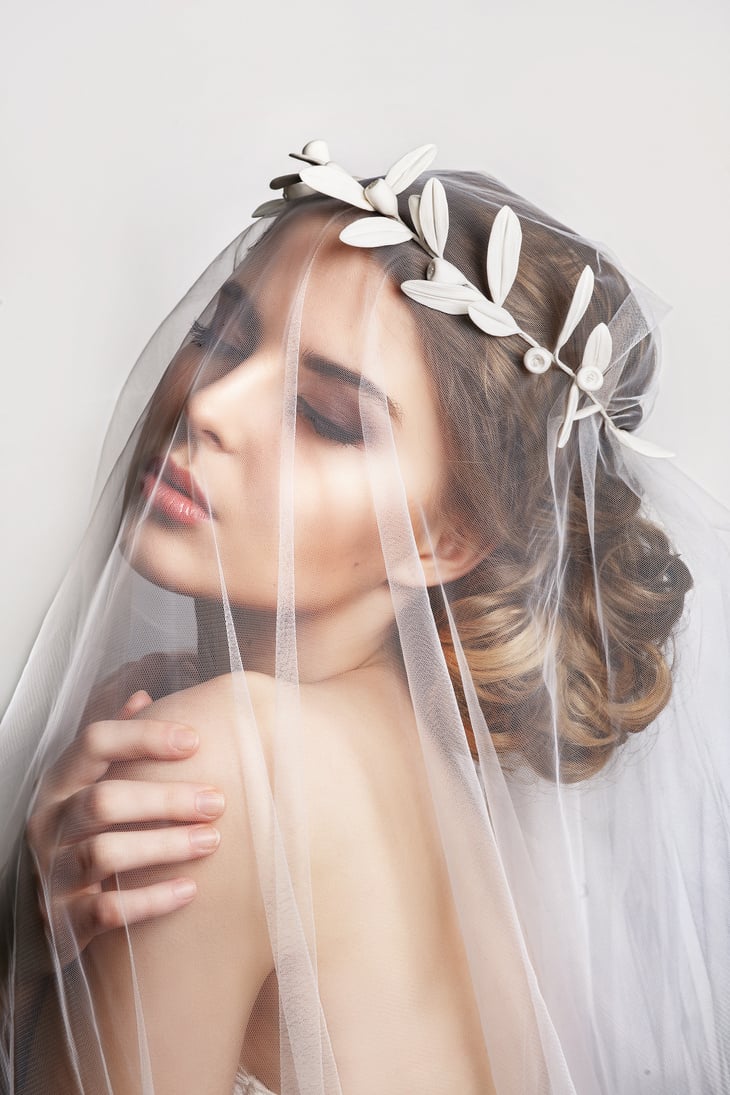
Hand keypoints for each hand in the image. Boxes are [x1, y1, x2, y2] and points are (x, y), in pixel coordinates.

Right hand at [25, 690, 225, 961]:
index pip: (94, 742)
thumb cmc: (80, 834)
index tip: (196, 741)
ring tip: (211, 840)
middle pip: (104, 801)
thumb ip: (114, 745)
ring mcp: (51, 873)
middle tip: (217, 802)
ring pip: (105, 854)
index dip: (144, 737)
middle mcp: (48, 824)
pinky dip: (151, 900)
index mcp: (59, 783)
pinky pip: (107, 911)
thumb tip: (142, 696)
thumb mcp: (86, 785)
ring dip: (165, 846)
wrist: (46, 913)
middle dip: (166, 799)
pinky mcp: (62, 920)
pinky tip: (190, 890)